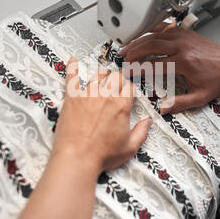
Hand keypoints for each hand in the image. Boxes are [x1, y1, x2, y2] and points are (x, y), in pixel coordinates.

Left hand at [52, 57, 152, 172]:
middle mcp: (105, 96)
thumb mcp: (130, 147)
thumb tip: (148, 123)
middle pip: (115, 76)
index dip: (130, 88)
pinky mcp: (72, 98)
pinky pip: (72, 77)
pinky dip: (72, 67)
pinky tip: (72, 60)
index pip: (130, 87)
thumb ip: (141, 132)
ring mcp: (87, 94)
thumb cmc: (102, 155)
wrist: (77, 158)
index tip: (129, 89)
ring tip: (103, 76)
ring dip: (102, 74)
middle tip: (118, 83)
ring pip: (97, 75)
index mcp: (121, 105)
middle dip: (118, 79)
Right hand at [120, 25, 219, 113]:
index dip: (139, 68)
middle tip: (123, 58)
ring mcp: (182, 36)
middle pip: (151, 45)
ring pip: (155, 34)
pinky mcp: (183, 32)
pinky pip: (163, 27)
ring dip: (139, 40)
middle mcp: (182, 46)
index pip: (154, 64)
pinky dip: (150, 31)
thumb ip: (181, 103)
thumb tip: (164, 108)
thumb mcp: (200, 96)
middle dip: (134, 51)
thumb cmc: (216, 78)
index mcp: (184, 62)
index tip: (129, 72)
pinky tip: (142, 35)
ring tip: (127, 47)